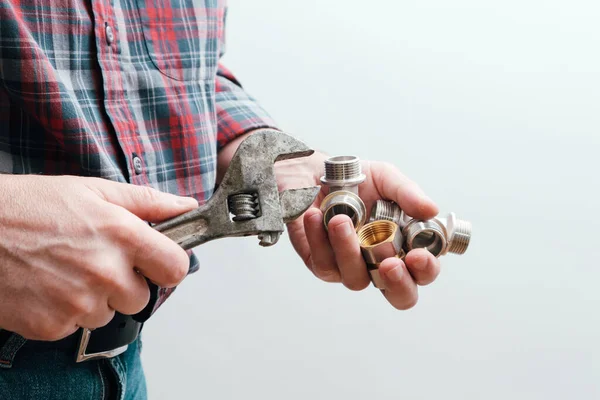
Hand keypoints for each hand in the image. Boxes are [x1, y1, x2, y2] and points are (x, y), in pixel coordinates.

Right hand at [0, 175, 196, 339]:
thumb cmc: (30, 205)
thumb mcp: (92, 191)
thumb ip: (147, 202)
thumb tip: (187, 206)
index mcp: (122, 234)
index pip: (175, 268)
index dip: (168, 266)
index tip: (155, 262)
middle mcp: (105, 272)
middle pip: (142, 297)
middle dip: (126, 284)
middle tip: (95, 262)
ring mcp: (78, 302)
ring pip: (108, 314)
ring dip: (95, 299)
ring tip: (65, 270)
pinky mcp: (52, 325)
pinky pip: (76, 327)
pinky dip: (65, 312)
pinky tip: (47, 287)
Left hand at [278, 152, 440, 309]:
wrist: (311, 172)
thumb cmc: (354, 180)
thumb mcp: (384, 178)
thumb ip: (407, 193)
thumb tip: (431, 210)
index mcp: (404, 245)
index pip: (423, 271)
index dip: (425, 269)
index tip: (417, 255)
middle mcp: (380, 262)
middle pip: (400, 295)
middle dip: (399, 283)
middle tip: (392, 264)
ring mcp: (351, 267)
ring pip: (356, 279)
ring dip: (349, 251)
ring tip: (340, 219)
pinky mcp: (322, 264)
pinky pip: (324, 264)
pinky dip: (319, 239)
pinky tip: (315, 216)